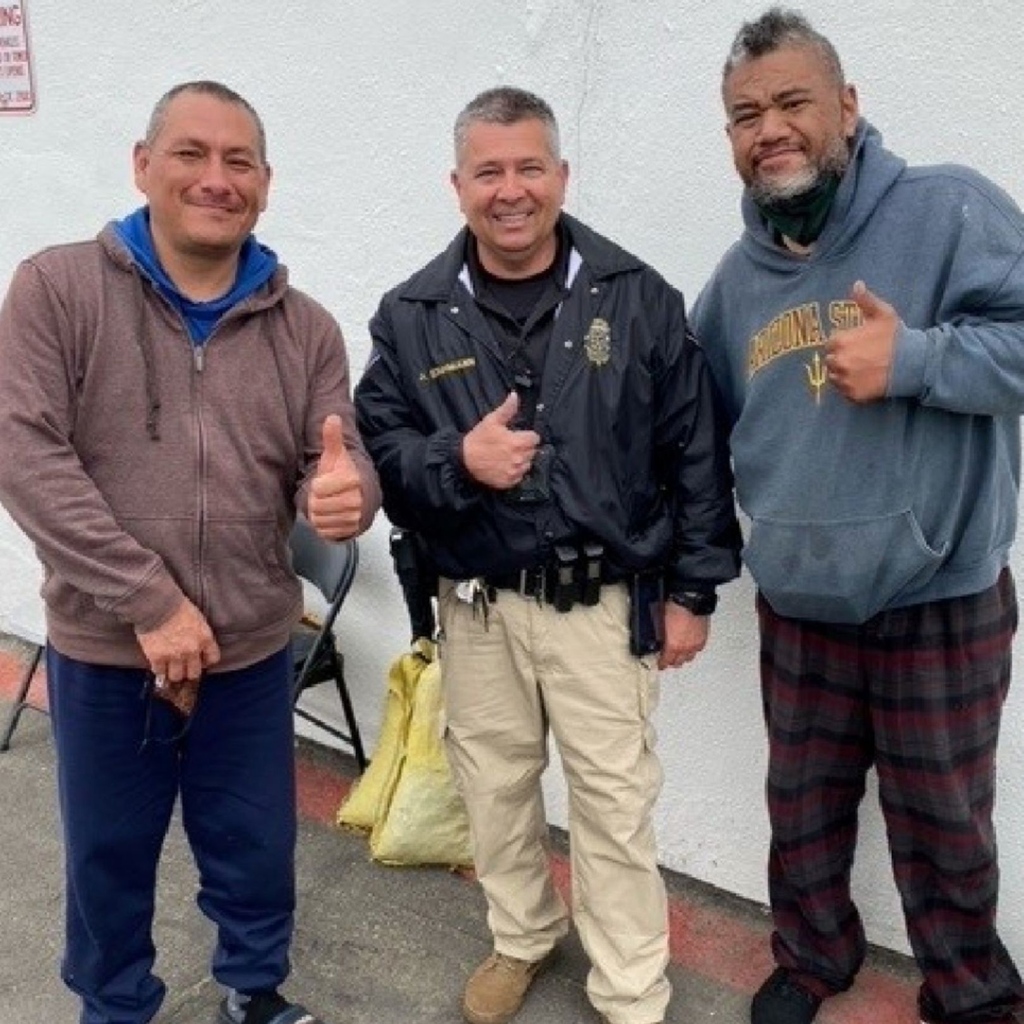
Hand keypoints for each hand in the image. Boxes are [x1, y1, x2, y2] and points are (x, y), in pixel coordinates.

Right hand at [136, 598, 219, 684]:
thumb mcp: (198, 619)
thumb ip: (201, 636)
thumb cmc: (177, 607)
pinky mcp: (157, 658)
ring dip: (174, 673)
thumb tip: (199, 648)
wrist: (157, 605)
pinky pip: (159, 672)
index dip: (206, 661)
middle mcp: (192, 650)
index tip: (200, 660)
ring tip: (170, 668)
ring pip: (177, 676)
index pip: (213, 659)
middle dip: (190, 671)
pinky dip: (158, 669)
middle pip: (194, 673)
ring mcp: (174, 656)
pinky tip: (158, 664)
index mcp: (205, 639)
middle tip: (184, 667)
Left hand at [309, 415, 363, 539]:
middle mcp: (355, 501)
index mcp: (352, 480)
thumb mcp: (336, 456)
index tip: (324, 482)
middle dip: (317, 501)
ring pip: (320, 519)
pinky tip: (331, 517)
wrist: (360, 498)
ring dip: (319, 514)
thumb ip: (332, 438)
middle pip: (318, 505)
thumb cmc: (343, 475)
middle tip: (325, 495)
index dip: (316, 486)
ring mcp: (353, 518)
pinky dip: (324, 526)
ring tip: (328, 505)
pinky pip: (324, 531)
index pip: (319, 488)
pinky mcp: (349, 532)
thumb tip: (332, 417)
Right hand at [461, 393, 540, 488]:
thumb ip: (507, 409)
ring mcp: (514, 472)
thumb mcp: (491, 420)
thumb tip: (515, 396)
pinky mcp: (508, 482)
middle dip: (525, 448)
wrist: (464, 459)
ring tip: (508, 456)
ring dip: (521, 460)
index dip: (528, 436)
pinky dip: (515, 472)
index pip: (535, 438)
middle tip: (511, 445)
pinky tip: (505, 466)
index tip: (519, 436)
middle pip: (532, 452)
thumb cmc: (478, 439)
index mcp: (518, 443)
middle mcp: (519, 459)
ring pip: (527, 465)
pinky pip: (519, 477)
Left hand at [657, 601, 708, 670]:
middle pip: (678, 662)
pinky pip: (698, 649)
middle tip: (669, 659)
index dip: (662, 664)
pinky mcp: (703, 638)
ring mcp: (695, 644)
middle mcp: (685, 648)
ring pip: (689, 658)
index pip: (666, 661)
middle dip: (672, 662)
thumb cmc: (675, 608)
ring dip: (683, 657)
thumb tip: (655, 639)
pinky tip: (690, 646)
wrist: (690, 600)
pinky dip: (693, 650)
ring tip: (679, 654)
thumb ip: (658, 635)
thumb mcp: (659, 622)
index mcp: (672, 645)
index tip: (660, 664)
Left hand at [825, 280, 898, 402]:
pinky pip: (844, 391)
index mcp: (841, 342)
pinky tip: (863, 379)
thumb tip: (856, 284)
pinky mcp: (853, 395)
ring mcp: (845, 380)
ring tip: (861, 368)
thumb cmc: (897, 337)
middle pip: (830, 360)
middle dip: (840, 357)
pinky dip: (850, 387)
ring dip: (842, 373)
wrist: (913, 362)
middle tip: (859, 356)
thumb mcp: (883, 313)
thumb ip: (866, 300)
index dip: (841, 342)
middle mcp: (839, 362)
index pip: (831, 343)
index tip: (854, 343)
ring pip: (834, 377)